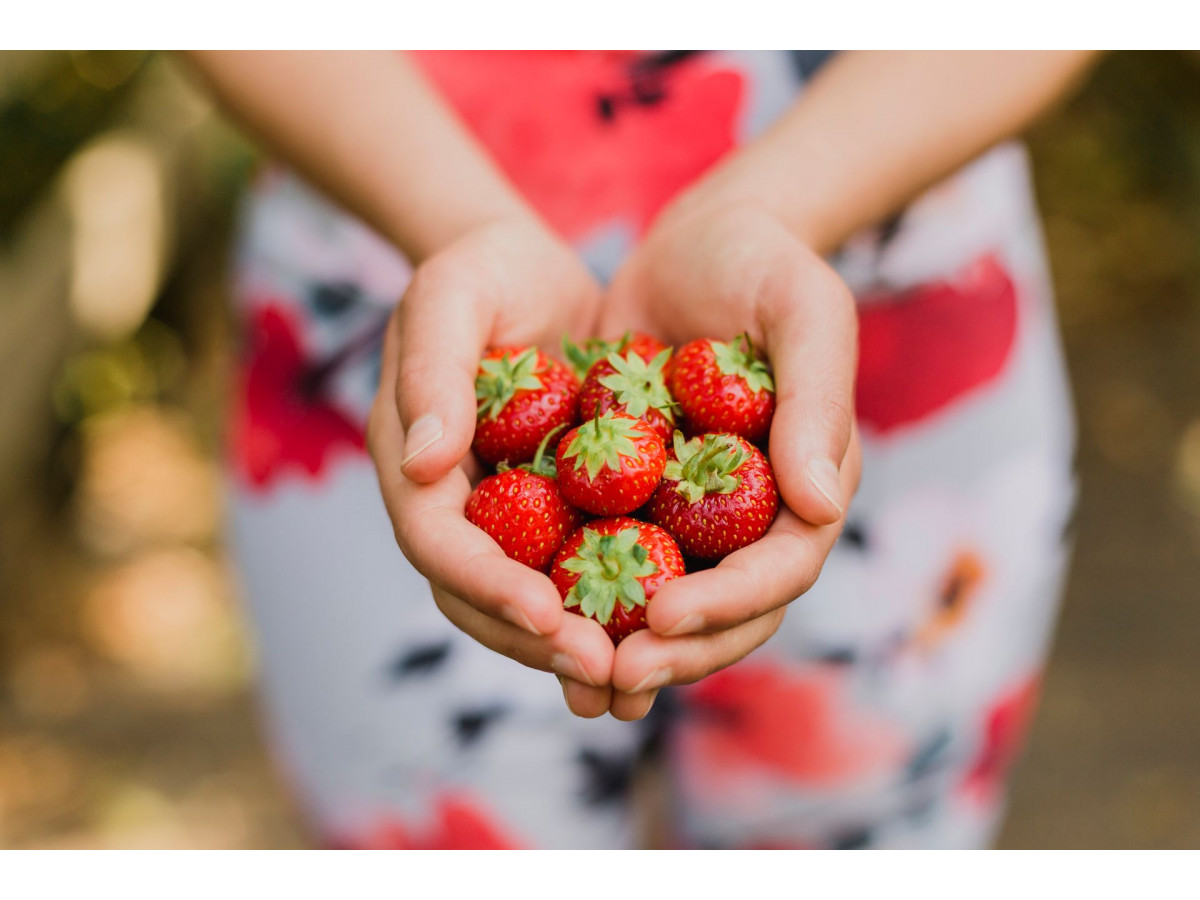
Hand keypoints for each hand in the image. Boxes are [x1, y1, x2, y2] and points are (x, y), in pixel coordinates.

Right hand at [367, 217, 618, 715]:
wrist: (527, 268)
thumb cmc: (481, 267)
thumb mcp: (450, 296)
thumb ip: (431, 371)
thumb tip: (420, 465)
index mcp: (413, 461)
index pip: (439, 542)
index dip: (487, 585)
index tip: (548, 615)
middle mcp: (454, 502)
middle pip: (480, 595)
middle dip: (536, 638)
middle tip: (602, 672)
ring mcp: (503, 513)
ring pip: (527, 599)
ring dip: (571, 647)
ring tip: (631, 684)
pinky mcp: (554, 509)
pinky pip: (576, 570)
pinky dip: (606, 611)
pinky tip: (657, 639)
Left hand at [592, 201, 862, 719]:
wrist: (694, 243)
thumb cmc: (762, 263)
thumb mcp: (803, 309)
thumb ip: (817, 399)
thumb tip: (821, 505)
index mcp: (807, 486)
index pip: (780, 569)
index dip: (729, 603)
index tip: (664, 614)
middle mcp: (754, 517)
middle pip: (727, 613)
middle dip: (675, 649)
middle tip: (613, 673)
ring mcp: (695, 516)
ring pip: (669, 604)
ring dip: (627, 648)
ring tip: (575, 677)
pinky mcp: (639, 501)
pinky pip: (613, 562)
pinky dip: (584, 599)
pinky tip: (535, 620)